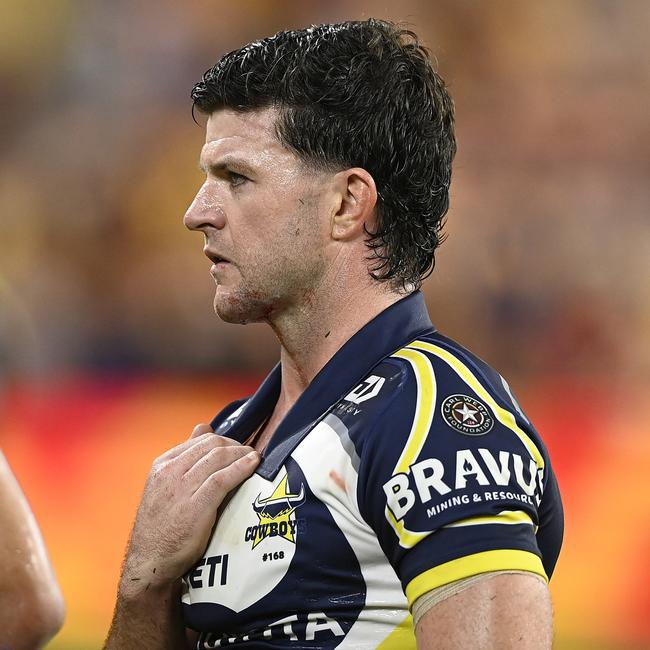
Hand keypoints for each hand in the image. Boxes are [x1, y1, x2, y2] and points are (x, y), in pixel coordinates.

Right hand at [119, 424, 259, 599]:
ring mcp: (181, 488)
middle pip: (212, 445)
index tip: (239, 447)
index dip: (225, 440)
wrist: (150, 563)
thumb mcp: (166, 486)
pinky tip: (253, 465)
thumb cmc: (162, 527)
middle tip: (250, 452)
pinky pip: (224, 478)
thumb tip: (203, 427)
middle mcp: (170, 472)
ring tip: (255, 457)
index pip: (201, 440)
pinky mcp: (195, 505)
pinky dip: (242, 468)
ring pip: (219, 457)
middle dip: (236, 445)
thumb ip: (185, 458)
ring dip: (242, 454)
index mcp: (163, 465)